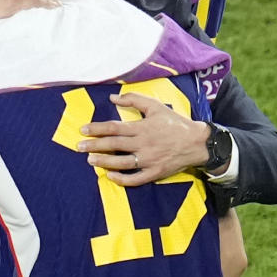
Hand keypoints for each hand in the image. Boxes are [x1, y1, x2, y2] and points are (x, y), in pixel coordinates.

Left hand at [76, 93, 211, 185]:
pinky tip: (110, 176)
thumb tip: (112, 97)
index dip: (97, 129)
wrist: (197, 142)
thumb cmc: (174, 122)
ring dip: (104, 162)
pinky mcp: (155, 172)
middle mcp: (143, 144)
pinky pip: (135, 178)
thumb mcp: (155, 106)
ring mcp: (149, 160)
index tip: (83, 130)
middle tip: (79, 146)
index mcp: (142, 127)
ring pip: (121, 162)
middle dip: (95, 145)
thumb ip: (133, 99)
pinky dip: (122, 179)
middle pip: (114, 145)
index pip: (114, 128)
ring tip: (90, 160)